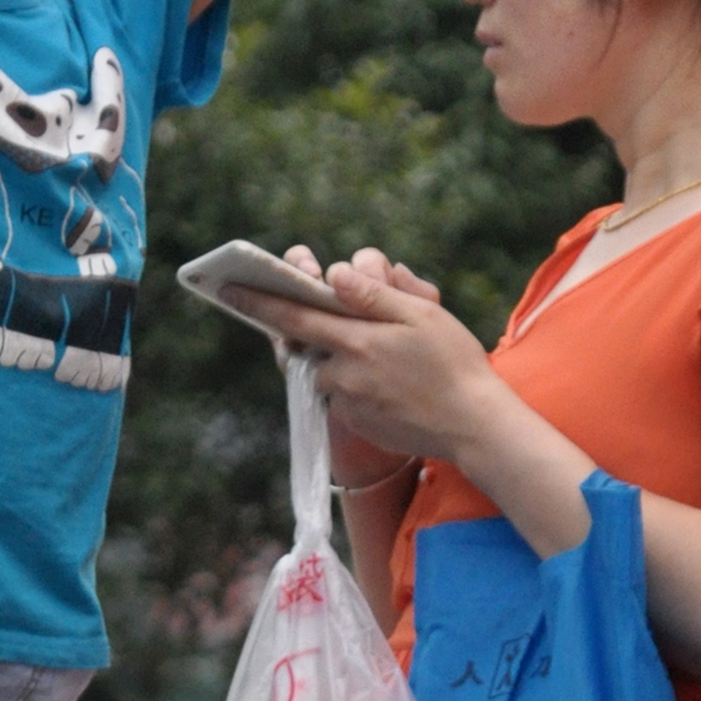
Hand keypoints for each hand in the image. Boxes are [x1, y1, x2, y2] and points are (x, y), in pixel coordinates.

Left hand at [227, 247, 498, 475]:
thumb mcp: (421, 314)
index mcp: (357, 341)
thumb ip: (372, 295)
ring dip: (343, 358)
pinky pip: (343, 395)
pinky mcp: (356, 424)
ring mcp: (348, 403)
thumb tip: (333, 274)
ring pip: (327, 371)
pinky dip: (357, 383)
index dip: (258, 301)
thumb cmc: (454, 362)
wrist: (473, 426)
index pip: (295, 315)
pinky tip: (395, 384)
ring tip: (392, 360)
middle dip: (317, 329)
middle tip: (352, 325)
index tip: (227, 288)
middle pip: (310, 343)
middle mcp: (343, 375)